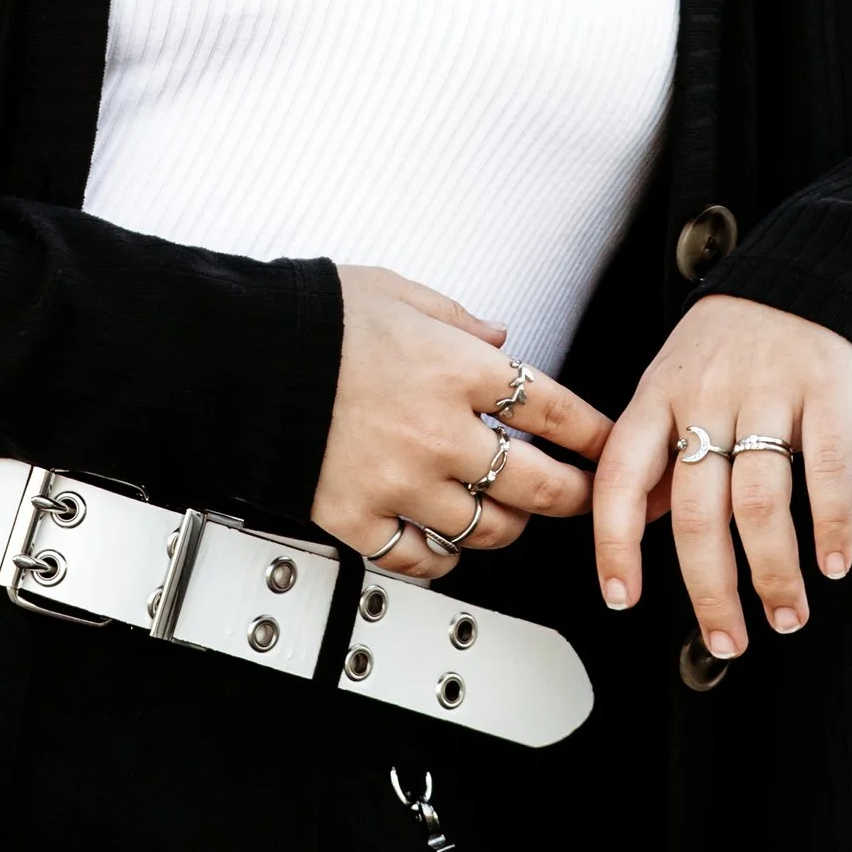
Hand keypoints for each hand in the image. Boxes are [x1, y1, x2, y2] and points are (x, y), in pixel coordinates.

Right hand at [313, 268, 609, 580]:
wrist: (241, 356)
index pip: (554, 411)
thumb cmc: (314, 318)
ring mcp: (400, 482)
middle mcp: (440, 432)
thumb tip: (499, 336)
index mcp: (458, 369)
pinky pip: (418, 558)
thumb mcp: (397, 290)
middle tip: (585, 497)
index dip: (595, 434)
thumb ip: (457, 318)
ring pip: (486, 530)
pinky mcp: (358, 516)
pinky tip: (446, 548)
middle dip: (573, 495)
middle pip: (538, 485)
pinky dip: (441, 560)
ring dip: (509, 529)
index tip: (610, 445)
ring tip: (513, 520)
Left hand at [592, 295, 851, 653]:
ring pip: (762, 502)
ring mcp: (768, 394)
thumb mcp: (671, 381)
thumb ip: (656, 453)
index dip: (614, 543)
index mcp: (657, 397)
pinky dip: (833, 526)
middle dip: (711, 589)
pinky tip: (832, 562)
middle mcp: (707, 397)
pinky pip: (829, 471)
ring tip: (784, 615)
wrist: (804, 271)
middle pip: (699, 511)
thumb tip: (634, 523)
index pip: (620, 478)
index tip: (620, 597)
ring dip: (774, 573)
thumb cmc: (732, 337)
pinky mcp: (827, 392)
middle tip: (725, 638)